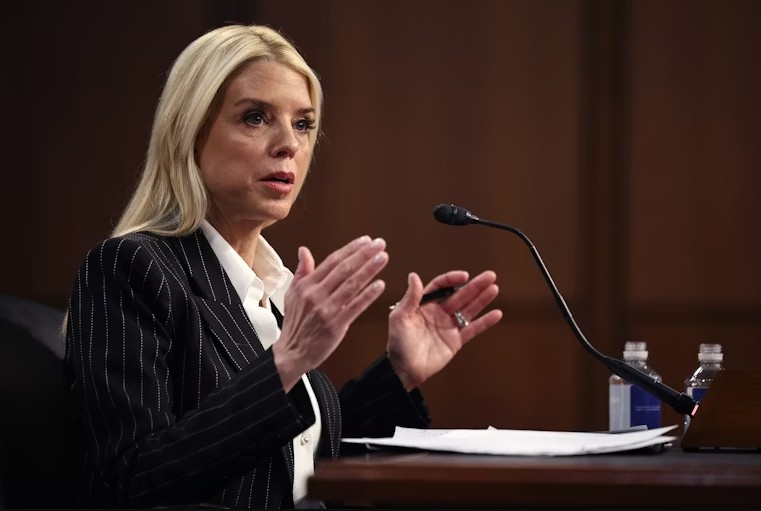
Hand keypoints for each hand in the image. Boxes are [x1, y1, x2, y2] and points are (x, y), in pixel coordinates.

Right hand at [273, 236, 388, 390]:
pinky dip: (368, 295)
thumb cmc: (294, 325)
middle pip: (344, 269)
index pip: (332, 261)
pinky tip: (379, 285)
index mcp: (307, 286)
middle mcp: (316, 295)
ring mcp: (326, 310)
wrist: (291, 352)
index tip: (365, 241)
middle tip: (379, 244)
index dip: (351, 249)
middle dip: (364, 254)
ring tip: (382, 258)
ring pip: (351, 285)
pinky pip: (355, 307)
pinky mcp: (336, 325)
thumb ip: (301, 271)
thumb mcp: (292, 294)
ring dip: (369, 270)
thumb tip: (304, 251)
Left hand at [387, 270, 502, 390]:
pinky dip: (485, 322)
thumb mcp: (400, 318)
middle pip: (460, 295)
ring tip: (494, 288)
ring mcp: (448, 326)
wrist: (404, 370)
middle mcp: (438, 313)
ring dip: (482, 299)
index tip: (464, 276)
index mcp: (424, 304)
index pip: (441, 286)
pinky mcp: (456, 341)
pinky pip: (472, 329)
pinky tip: (496, 314)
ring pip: (469, 309)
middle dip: (475, 285)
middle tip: (490, 276)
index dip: (452, 280)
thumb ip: (410, 297)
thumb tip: (414, 275)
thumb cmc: (397, 343)